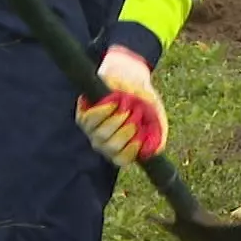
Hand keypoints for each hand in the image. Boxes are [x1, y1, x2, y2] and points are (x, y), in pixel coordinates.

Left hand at [76, 46, 167, 164]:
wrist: (130, 81)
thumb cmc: (144, 103)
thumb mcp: (156, 118)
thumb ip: (158, 135)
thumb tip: (155, 150)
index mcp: (121, 149)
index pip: (122, 159)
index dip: (131, 150)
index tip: (140, 135)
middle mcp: (104, 145)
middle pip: (111, 146)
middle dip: (127, 130)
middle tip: (137, 114)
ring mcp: (92, 133)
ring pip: (101, 134)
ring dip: (117, 119)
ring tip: (127, 107)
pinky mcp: (83, 118)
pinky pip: (90, 119)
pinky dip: (104, 110)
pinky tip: (114, 102)